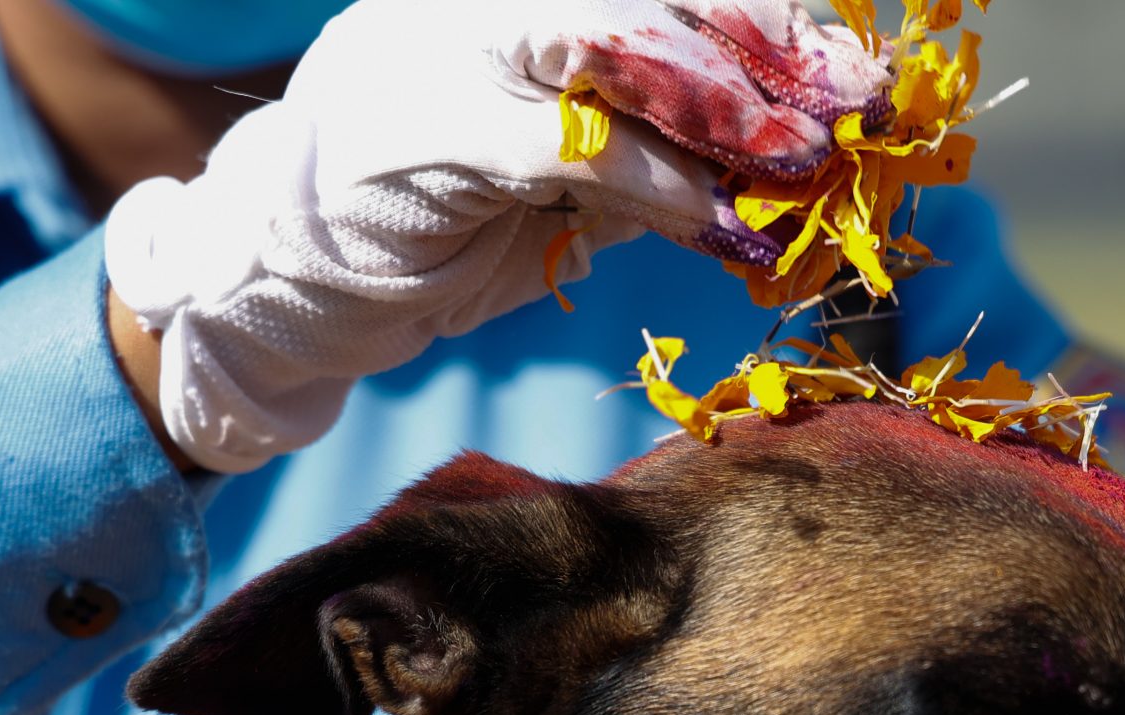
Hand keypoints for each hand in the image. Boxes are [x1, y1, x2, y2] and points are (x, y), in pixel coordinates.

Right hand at [103, 0, 887, 471]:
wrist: (276, 278)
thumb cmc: (422, 220)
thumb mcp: (557, 171)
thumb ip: (647, 145)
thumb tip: (779, 155)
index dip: (763, 15)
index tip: (848, 70)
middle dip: (763, 48)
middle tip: (848, 115)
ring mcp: (444, 45)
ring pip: (615, 37)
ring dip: (726, 108)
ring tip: (801, 165)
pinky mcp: (429, 129)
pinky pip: (574, 147)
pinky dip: (664, 190)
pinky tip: (727, 229)